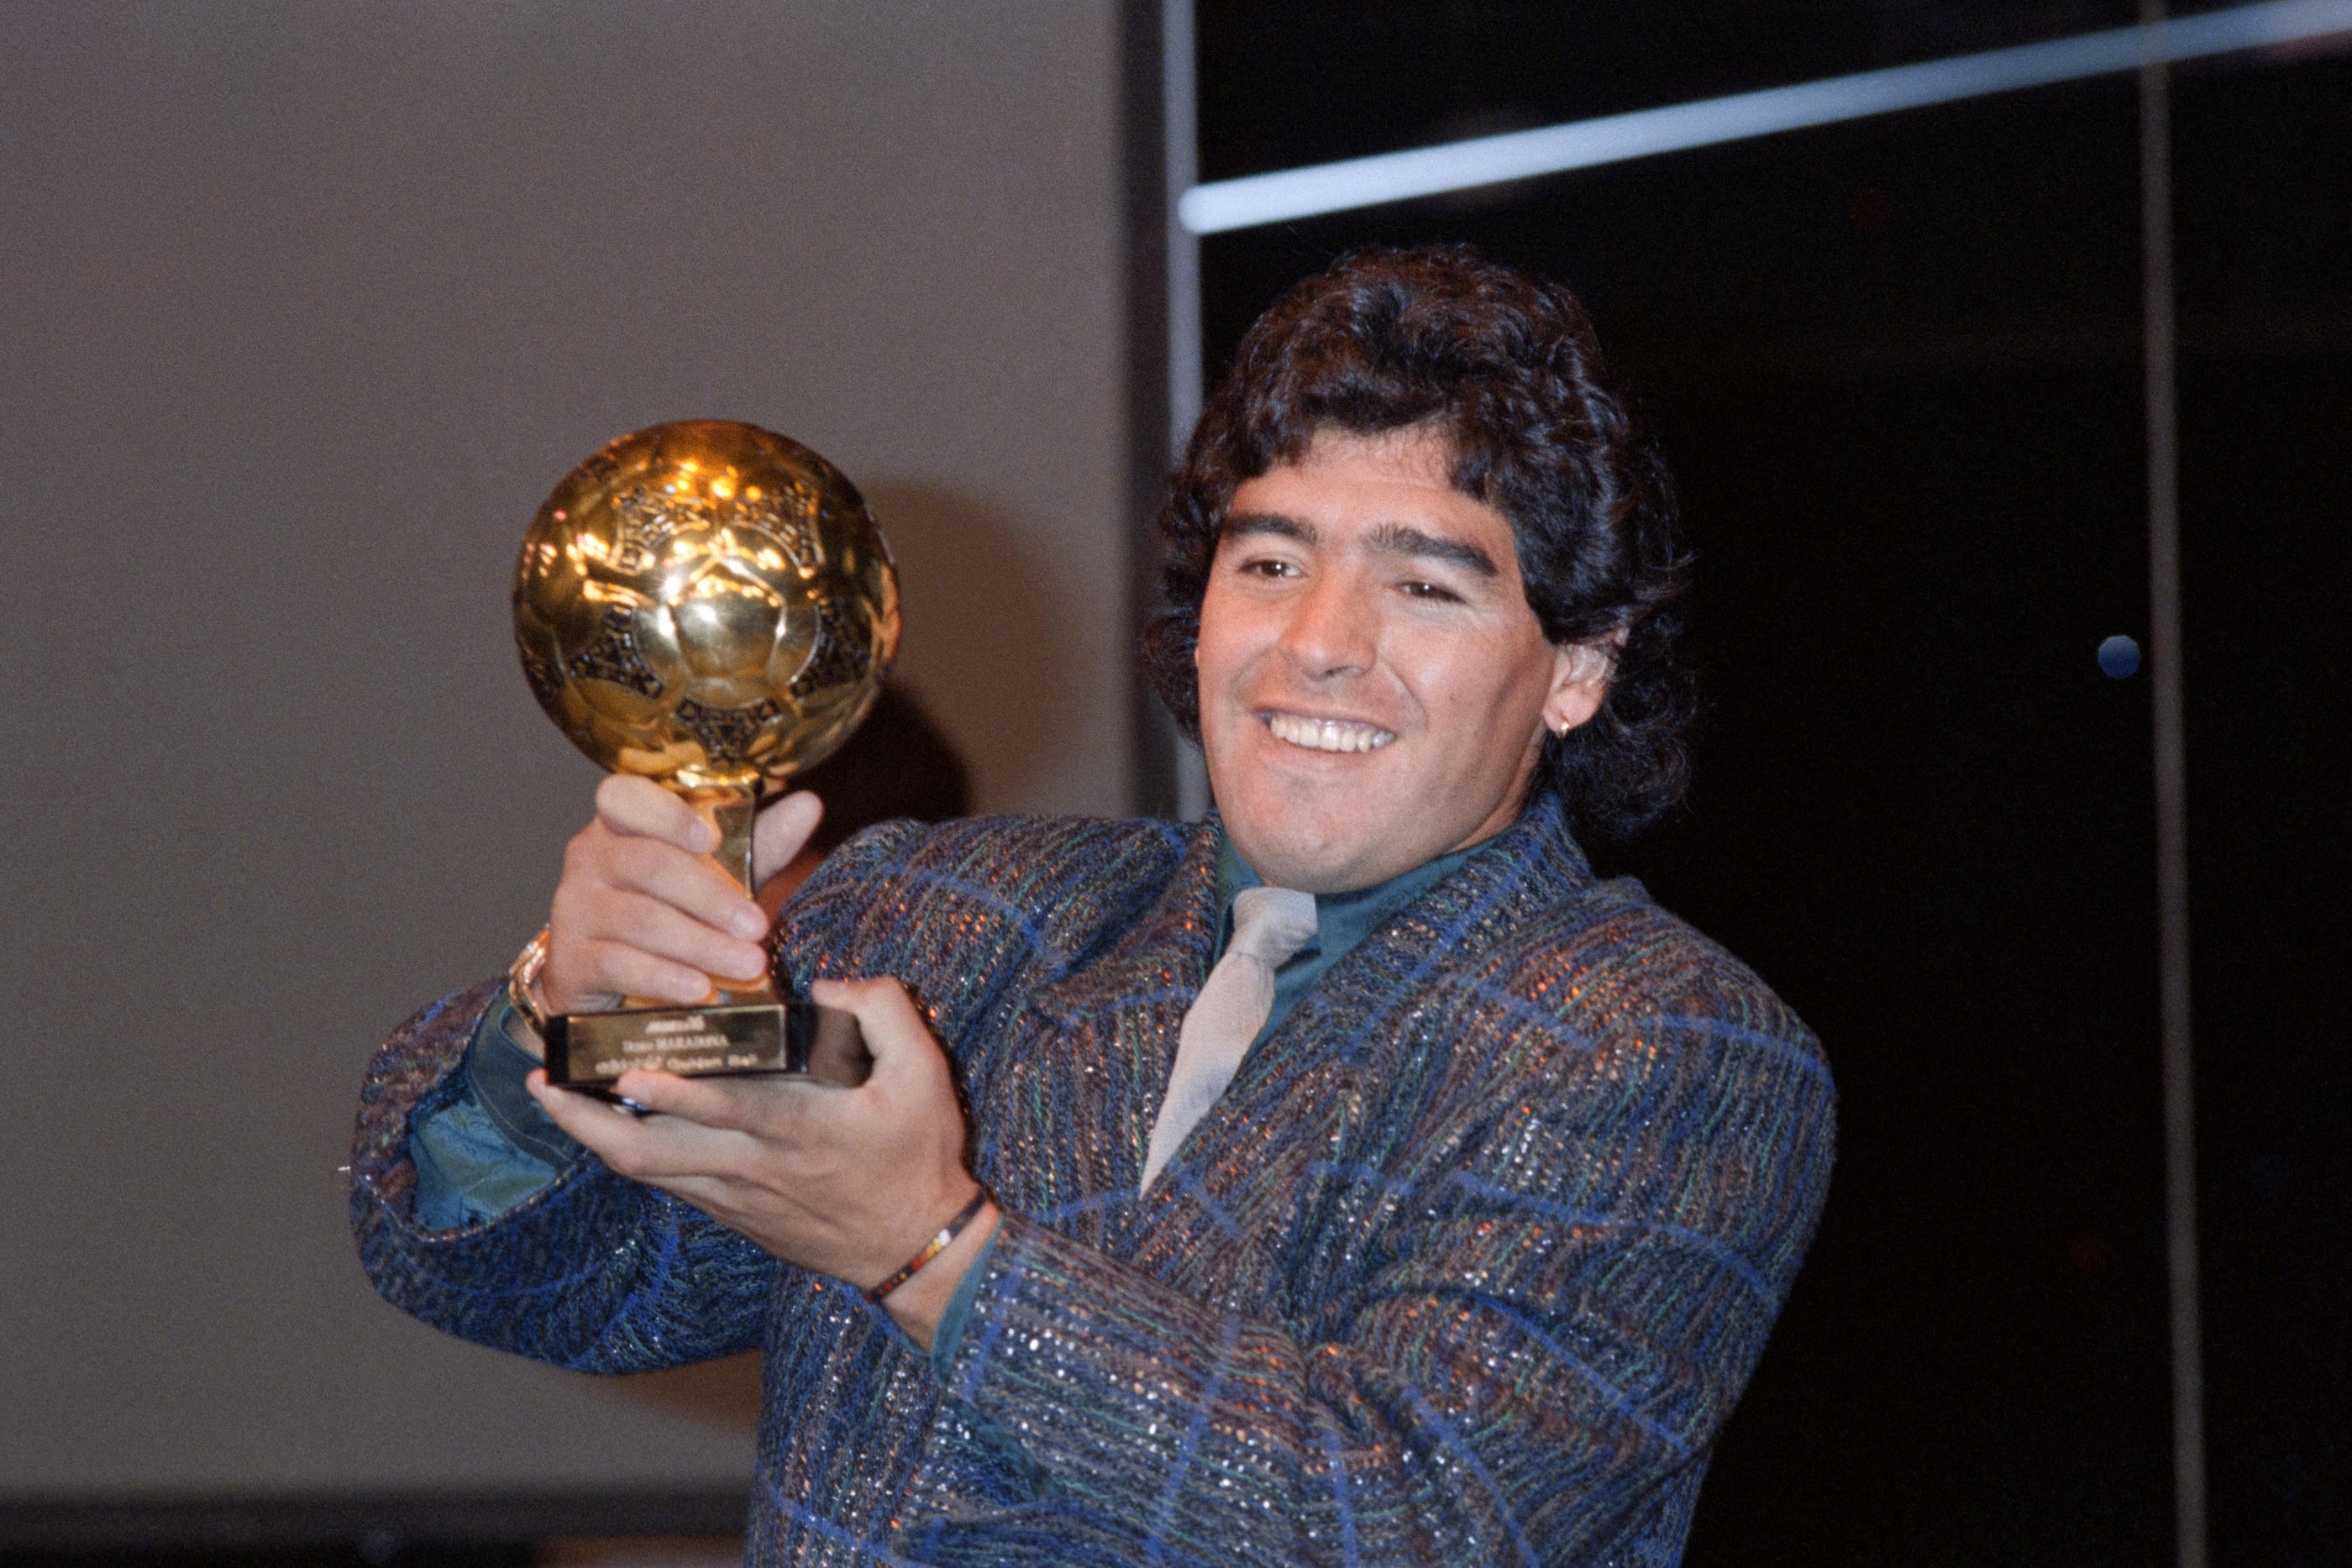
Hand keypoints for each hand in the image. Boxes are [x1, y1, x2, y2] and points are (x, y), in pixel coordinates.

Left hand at [526, 977, 995, 1346]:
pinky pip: (667, 1182)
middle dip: (590, 1120)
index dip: (679, 1095)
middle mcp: (755, 1168)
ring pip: (648, 1171)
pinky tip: (607, 1124)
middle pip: (653, 1153)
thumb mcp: (926, 1076)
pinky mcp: (732, 1213)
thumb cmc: (920, 1157)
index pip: (731, 1111)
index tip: (630, 1070)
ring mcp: (737, 1196)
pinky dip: (629, 1152)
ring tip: (554, 1097)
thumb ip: (885, 1013)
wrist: (916, 1249)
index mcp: (803, 1131)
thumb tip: (831, 984)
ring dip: (594, 1136)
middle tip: (546, 1083)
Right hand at [540, 776, 824, 1017]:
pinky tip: (699, 989)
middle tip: (759, 928)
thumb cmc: (665, 909)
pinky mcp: (569, 959)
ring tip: (749, 965)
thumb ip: (756, 844)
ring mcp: (573, 907)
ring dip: (701, 945)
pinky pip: (618, 964)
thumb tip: (809, 805)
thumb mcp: (714, 873)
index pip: (625, 797)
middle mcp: (589, 857)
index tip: (711, 839)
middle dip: (712, 898)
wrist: (602, 977)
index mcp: (621, 823)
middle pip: (650, 865)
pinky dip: (664, 978)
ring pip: (640, 920)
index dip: (667, 814)